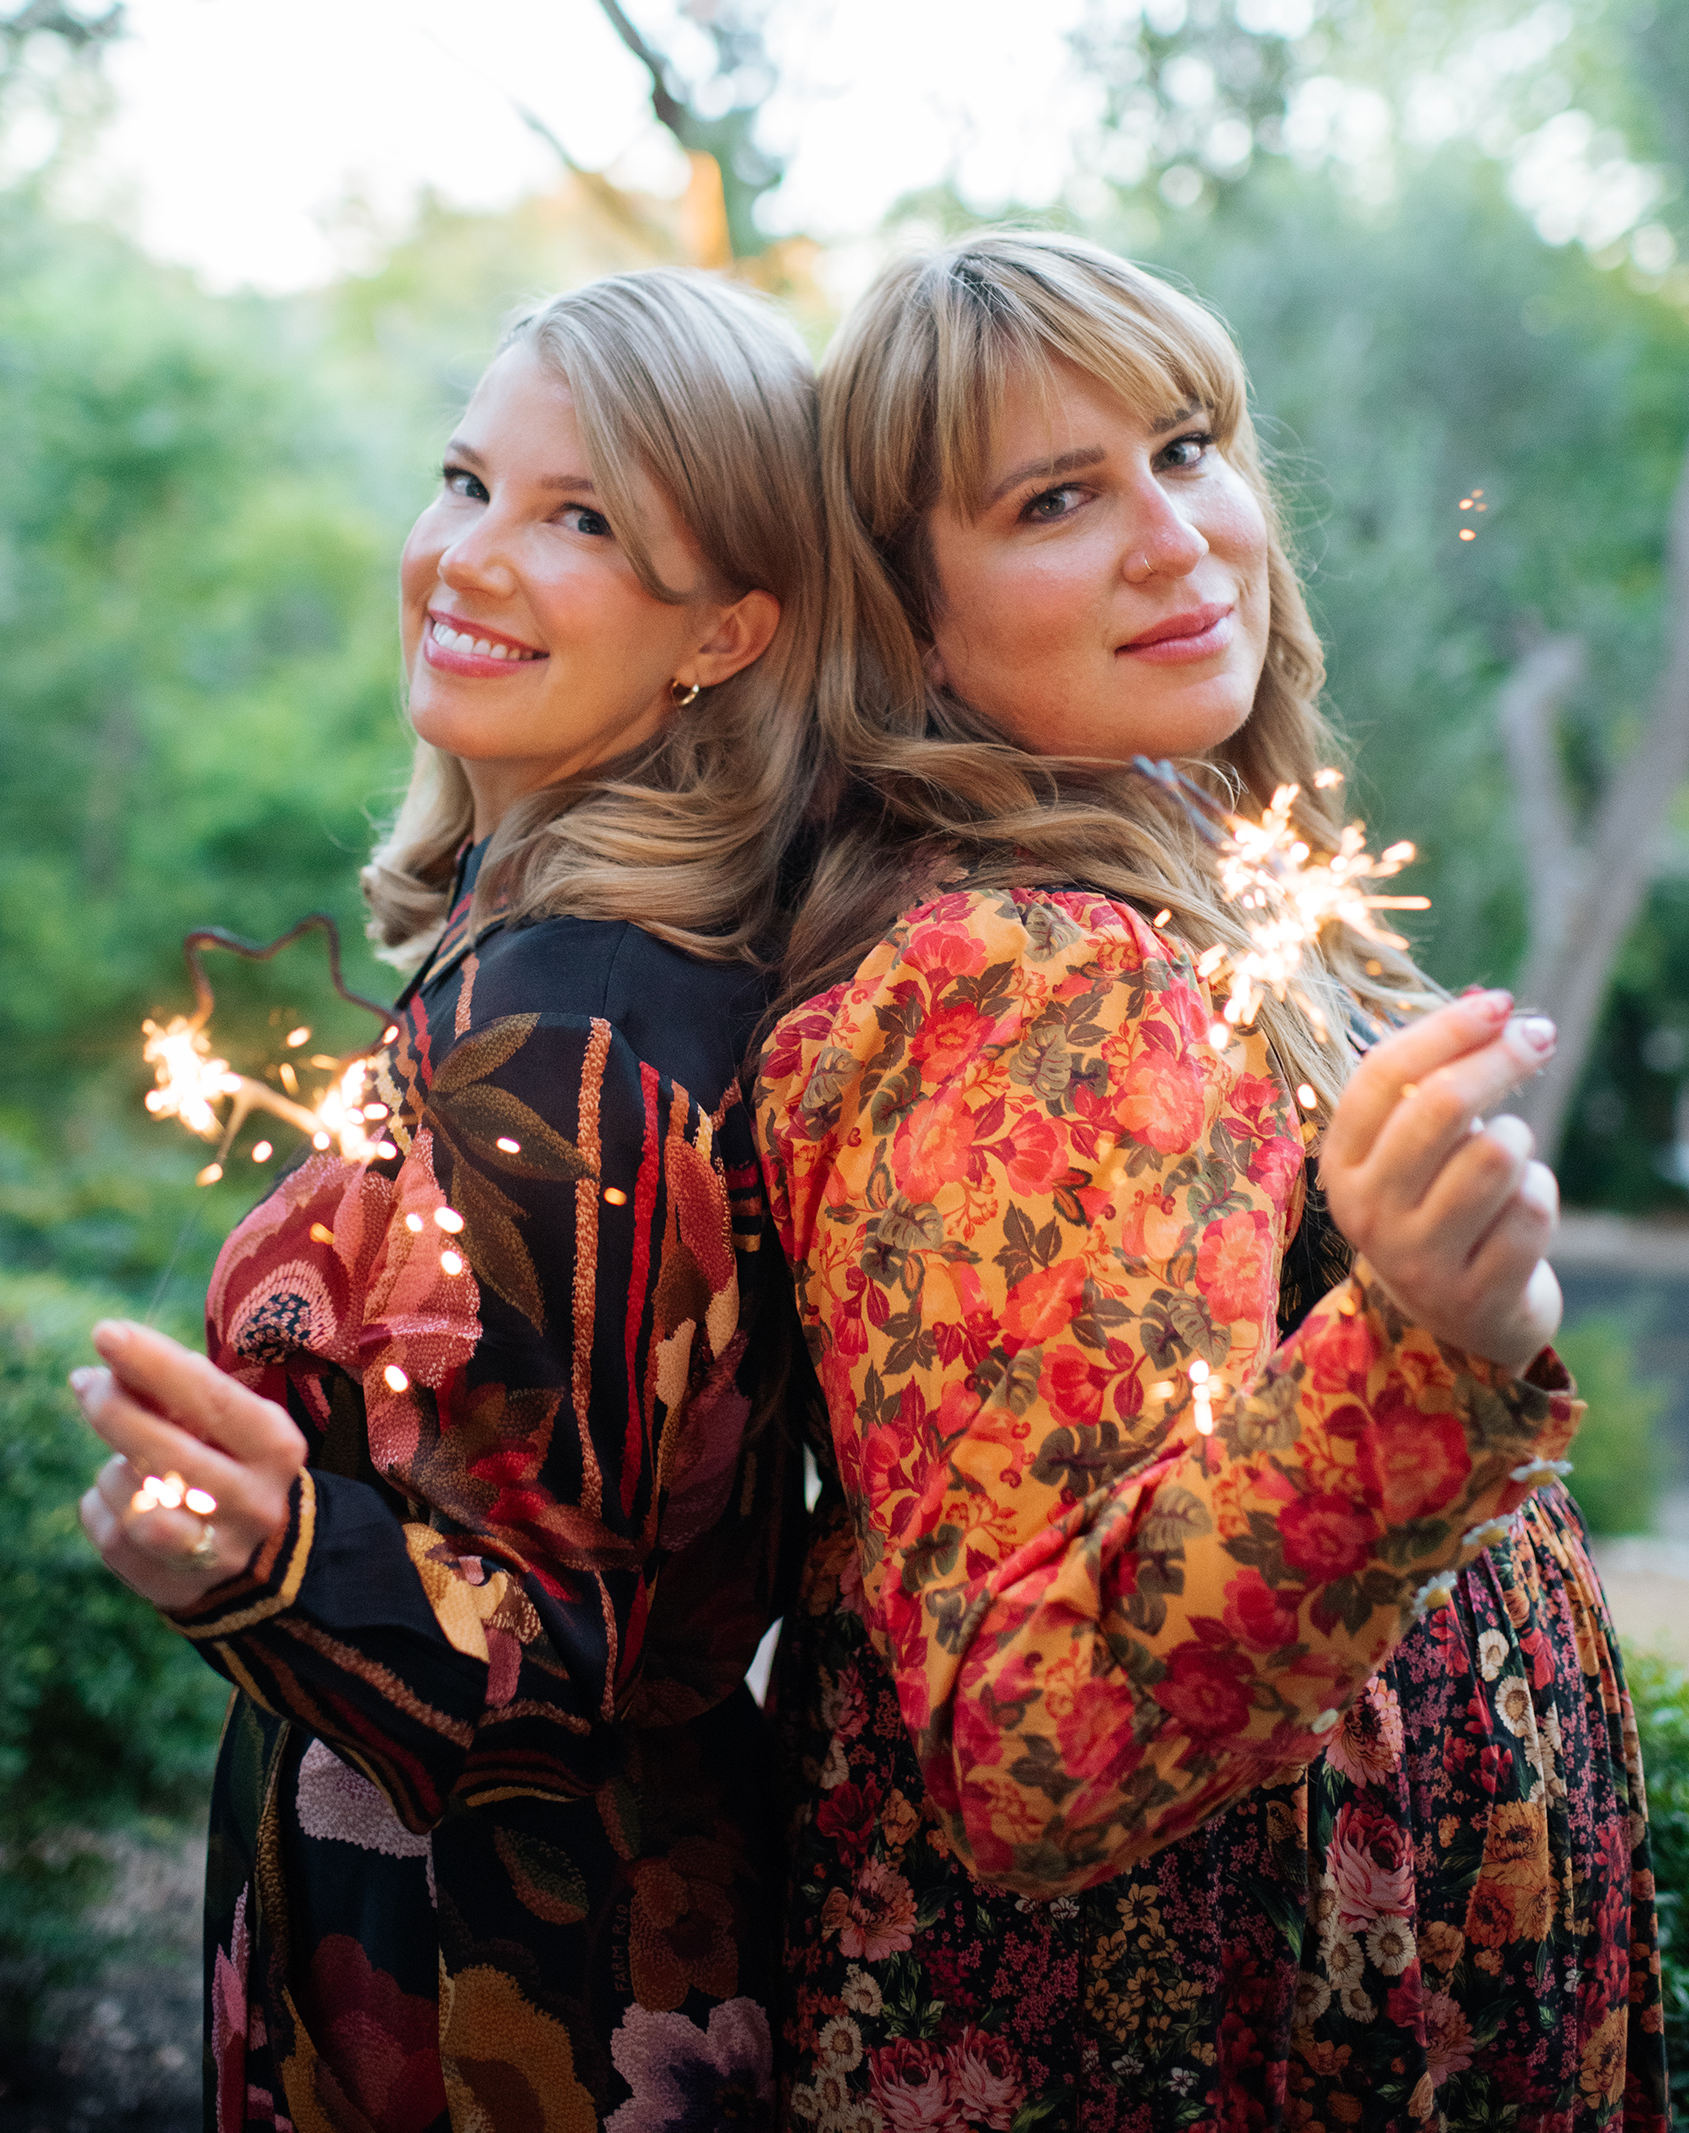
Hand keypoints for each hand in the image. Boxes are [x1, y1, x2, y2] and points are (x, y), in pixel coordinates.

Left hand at [73, 1320, 305, 1609]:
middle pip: (166, 1454)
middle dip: (114, 1410)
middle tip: (86, 1381)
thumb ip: (178, 1391)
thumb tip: (112, 1359)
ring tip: (126, 1461)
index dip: (154, 1364)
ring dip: (113, 1471)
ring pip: (134, 1503)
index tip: (107, 1333)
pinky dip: (103, 1505)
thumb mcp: (226, 1420)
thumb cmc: (231, 1459)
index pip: (211, 1399)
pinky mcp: (175, 1586)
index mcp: (276, 1447)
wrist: (258, 1552)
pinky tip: (122, 1497)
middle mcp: (255, 1502)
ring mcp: (217, 1551)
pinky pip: (111, 1534)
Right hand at [1320, 990, 1560, 1373]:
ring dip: (1520, 1142)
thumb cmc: (1436, 1207)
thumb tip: (1487, 1006)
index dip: (1447, 1030)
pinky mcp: (1472, 1295)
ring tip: (1512, 1156)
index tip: (1501, 1001)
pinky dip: (1539, 1195)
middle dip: (1501, 1058)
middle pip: (1443, 1105)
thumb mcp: (1409, 1153)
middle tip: (1539, 1037)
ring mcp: (1415, 1259)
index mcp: (1340, 1164)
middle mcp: (1366, 1212)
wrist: (1453, 1320)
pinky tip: (1519, 1212)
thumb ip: (1428, 1087)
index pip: (1383, 1075)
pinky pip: (1532, 1210)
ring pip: (1495, 1155)